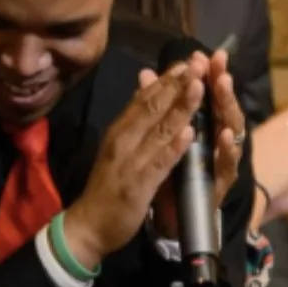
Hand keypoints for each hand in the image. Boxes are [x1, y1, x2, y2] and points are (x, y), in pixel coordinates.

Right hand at [63, 60, 204, 267]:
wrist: (88, 225)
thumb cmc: (107, 186)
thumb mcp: (118, 147)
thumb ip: (134, 119)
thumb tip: (145, 85)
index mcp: (120, 130)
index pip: (145, 98)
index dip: (168, 78)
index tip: (188, 60)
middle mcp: (123, 140)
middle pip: (153, 107)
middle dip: (178, 83)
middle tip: (199, 62)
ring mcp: (130, 162)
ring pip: (159, 130)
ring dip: (180, 107)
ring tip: (199, 86)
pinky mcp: (138, 185)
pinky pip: (159, 163)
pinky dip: (174, 147)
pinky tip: (189, 133)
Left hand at [146, 49, 246, 239]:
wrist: (163, 220)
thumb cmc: (164, 177)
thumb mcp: (156, 138)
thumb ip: (157, 107)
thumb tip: (147, 74)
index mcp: (199, 127)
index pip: (206, 96)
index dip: (205, 74)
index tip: (202, 53)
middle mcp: (213, 142)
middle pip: (222, 107)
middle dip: (221, 84)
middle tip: (219, 63)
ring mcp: (219, 163)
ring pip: (231, 132)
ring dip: (227, 108)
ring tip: (223, 86)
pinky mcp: (219, 185)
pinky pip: (226, 166)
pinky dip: (226, 150)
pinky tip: (226, 135)